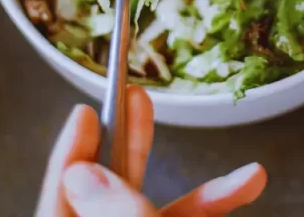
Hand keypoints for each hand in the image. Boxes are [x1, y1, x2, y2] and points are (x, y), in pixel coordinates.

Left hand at [36, 87, 266, 216]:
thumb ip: (117, 211)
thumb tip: (85, 172)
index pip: (62, 196)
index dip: (73, 150)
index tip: (86, 111)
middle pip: (105, 192)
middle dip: (130, 146)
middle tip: (139, 98)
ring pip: (149, 206)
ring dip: (194, 183)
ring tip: (223, 156)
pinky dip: (209, 204)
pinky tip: (242, 185)